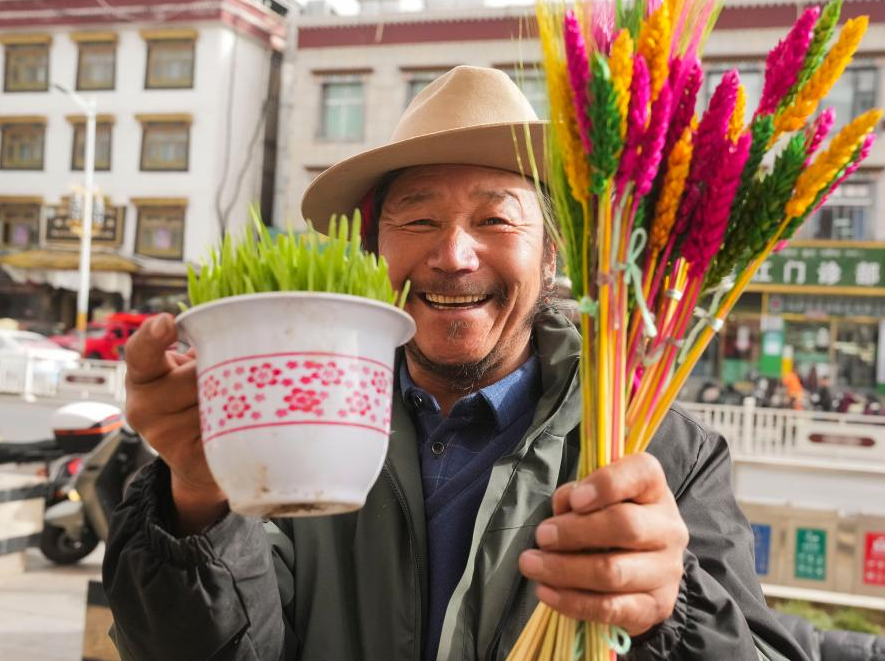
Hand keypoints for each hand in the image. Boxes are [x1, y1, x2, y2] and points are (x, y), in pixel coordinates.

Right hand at [125, 313, 226, 533]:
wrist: (198, 461)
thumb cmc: (199, 398)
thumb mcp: (193, 367)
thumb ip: (205, 345)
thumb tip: (247, 319)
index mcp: (143, 376)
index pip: (141, 352)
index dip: (153, 336)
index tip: (167, 322)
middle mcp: (144, 407)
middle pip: (200, 375)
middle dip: (230, 370)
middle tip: (240, 375)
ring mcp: (165, 438)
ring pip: (221, 402)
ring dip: (245, 397)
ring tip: (242, 403)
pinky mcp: (190, 461)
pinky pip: (231, 432)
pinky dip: (248, 424)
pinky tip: (248, 425)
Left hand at [518, 453, 687, 636]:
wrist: (644, 567)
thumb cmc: (608, 519)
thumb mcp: (594, 497)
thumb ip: (576, 495)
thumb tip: (563, 507)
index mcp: (654, 489)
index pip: (642, 473)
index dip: (606, 484)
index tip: (574, 500)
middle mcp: (668, 527)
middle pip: (625, 525)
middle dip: (575, 532)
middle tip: (542, 536)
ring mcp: (667, 570)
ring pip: (613, 571)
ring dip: (564, 569)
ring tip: (531, 564)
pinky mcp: (656, 606)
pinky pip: (611, 608)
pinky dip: (572, 601)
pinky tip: (546, 592)